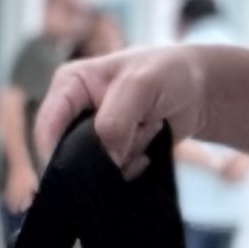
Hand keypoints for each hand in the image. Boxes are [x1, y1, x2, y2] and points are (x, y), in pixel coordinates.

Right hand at [36, 40, 211, 170]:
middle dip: (100, 155)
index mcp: (69, 84)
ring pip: (91, 166)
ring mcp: (91, 134)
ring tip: (146, 134)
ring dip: (122, 159)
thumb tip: (105, 160)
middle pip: (66, 152)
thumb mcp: (141, 86)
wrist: (201, 91)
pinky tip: (147, 152)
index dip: (58, 152)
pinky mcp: (109, 151)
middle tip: (133, 141)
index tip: (88, 167)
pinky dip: (131, 168)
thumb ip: (115, 121)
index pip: (47, 126)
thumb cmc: (170, 73)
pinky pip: (109, 174)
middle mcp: (74, 110)